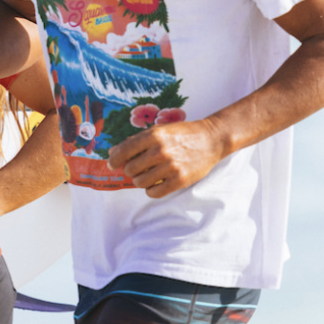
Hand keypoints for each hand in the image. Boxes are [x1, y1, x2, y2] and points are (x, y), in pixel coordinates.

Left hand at [107, 118, 226, 198]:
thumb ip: (136, 141)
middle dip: (130, 170)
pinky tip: (155, 183)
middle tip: (137, 168)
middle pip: (130, 169)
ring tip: (147, 174)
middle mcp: (160, 151)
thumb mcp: (158, 131)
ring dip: (140, 180)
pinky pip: (154, 193)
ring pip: (140, 182)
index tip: (112, 164)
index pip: (123, 151)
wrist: (211, 139)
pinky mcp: (179, 180)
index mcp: (153, 136)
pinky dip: (150, 190)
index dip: (114, 159)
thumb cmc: (182, 134)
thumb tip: (113, 152)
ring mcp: (171, 167)